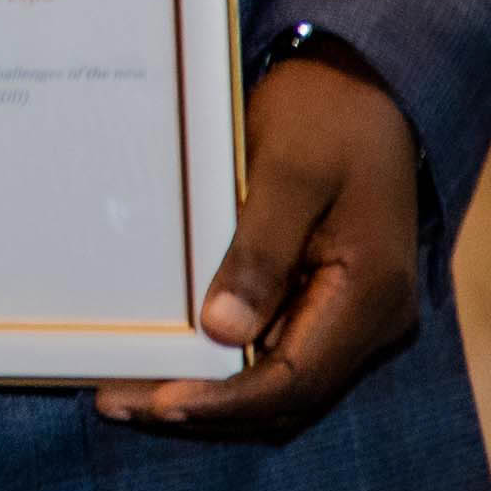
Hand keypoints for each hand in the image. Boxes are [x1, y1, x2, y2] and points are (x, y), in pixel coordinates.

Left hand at [97, 51, 428, 438]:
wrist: (368, 82)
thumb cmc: (326, 115)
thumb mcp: (287, 173)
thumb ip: (258, 253)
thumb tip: (222, 332)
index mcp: (372, 294)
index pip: (295, 378)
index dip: (224, 400)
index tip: (156, 403)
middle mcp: (373, 319)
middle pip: (286, 395)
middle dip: (204, 407)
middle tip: (117, 402)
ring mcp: (354, 314)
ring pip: (281, 382)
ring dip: (211, 393)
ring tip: (128, 391)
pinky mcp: (330, 299)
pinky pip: (278, 350)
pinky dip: (226, 365)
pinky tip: (170, 355)